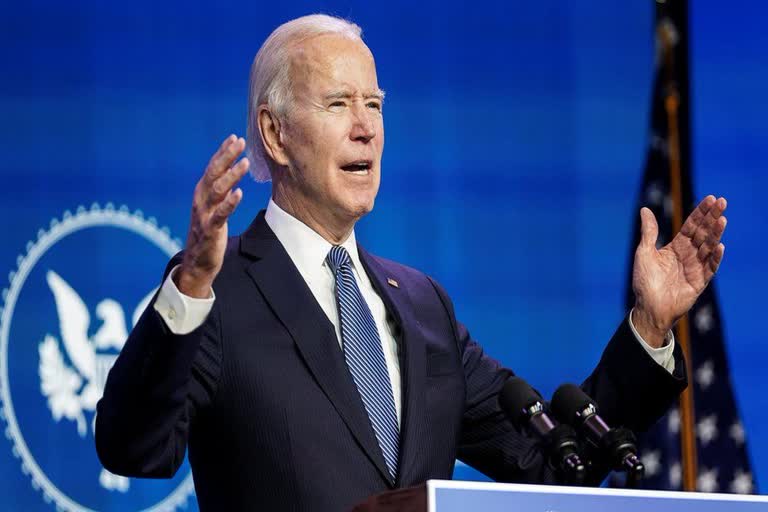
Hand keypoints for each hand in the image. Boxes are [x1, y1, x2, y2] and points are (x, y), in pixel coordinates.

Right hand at [176, 135, 249, 297]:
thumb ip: (222, 188)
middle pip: (214, 173)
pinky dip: (229, 203)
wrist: (198, 261)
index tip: (234, 138)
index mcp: (202, 192)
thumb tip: (233, 167)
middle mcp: (200, 199)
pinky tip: (239, 193)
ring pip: (217, 190)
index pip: (213, 167)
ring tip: (245, 162)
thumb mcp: (214, 205)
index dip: (223, 152)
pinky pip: (220, 214)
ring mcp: (204, 214)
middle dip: (227, 156)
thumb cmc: (209, 230)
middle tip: (240, 142)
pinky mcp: (210, 229)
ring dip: (231, 175)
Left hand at [631, 195, 726, 346]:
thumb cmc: (644, 281)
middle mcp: (688, 255)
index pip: (691, 226)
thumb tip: (644, 209)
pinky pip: (709, 268)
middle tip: (722, 202)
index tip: (711, 198)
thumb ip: (649, 232)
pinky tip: (720, 246)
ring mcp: (695, 268)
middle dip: (712, 217)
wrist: (647, 308)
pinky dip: (715, 258)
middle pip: (703, 233)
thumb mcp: (644, 253)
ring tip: (722, 219)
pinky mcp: (699, 282)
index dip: (701, 212)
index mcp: (675, 247)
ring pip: (708, 247)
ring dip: (716, 234)